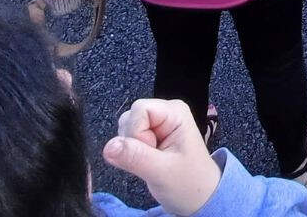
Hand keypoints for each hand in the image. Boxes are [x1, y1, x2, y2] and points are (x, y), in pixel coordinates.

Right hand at [102, 99, 220, 215]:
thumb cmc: (188, 183)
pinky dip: (131, 154)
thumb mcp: (161, 172)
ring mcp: (158, 124)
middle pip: (130, 117)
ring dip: (131, 149)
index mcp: (174, 112)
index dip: (137, 133)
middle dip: (133, 142)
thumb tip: (108, 146)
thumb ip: (134, 157)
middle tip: (153, 159)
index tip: (151, 152)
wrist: (198, 198)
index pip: (139, 109)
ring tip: (152, 161)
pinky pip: (128, 139)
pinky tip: (147, 162)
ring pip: (126, 128)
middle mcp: (166, 112)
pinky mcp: (151, 136)